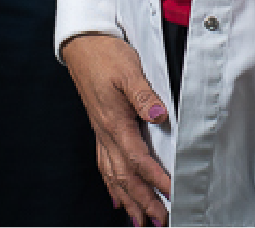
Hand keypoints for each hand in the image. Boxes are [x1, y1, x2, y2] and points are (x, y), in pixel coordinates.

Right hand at [60, 34, 171, 227]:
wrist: (82, 44)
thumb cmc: (105, 54)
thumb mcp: (128, 70)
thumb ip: (143, 95)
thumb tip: (158, 115)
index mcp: (114, 121)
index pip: (138, 158)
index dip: (156, 178)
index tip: (172, 193)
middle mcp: (106, 131)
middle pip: (124, 175)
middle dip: (142, 201)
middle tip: (158, 221)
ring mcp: (101, 131)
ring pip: (113, 174)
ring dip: (127, 199)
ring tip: (139, 221)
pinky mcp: (100, 127)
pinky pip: (104, 163)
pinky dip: (111, 184)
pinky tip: (116, 196)